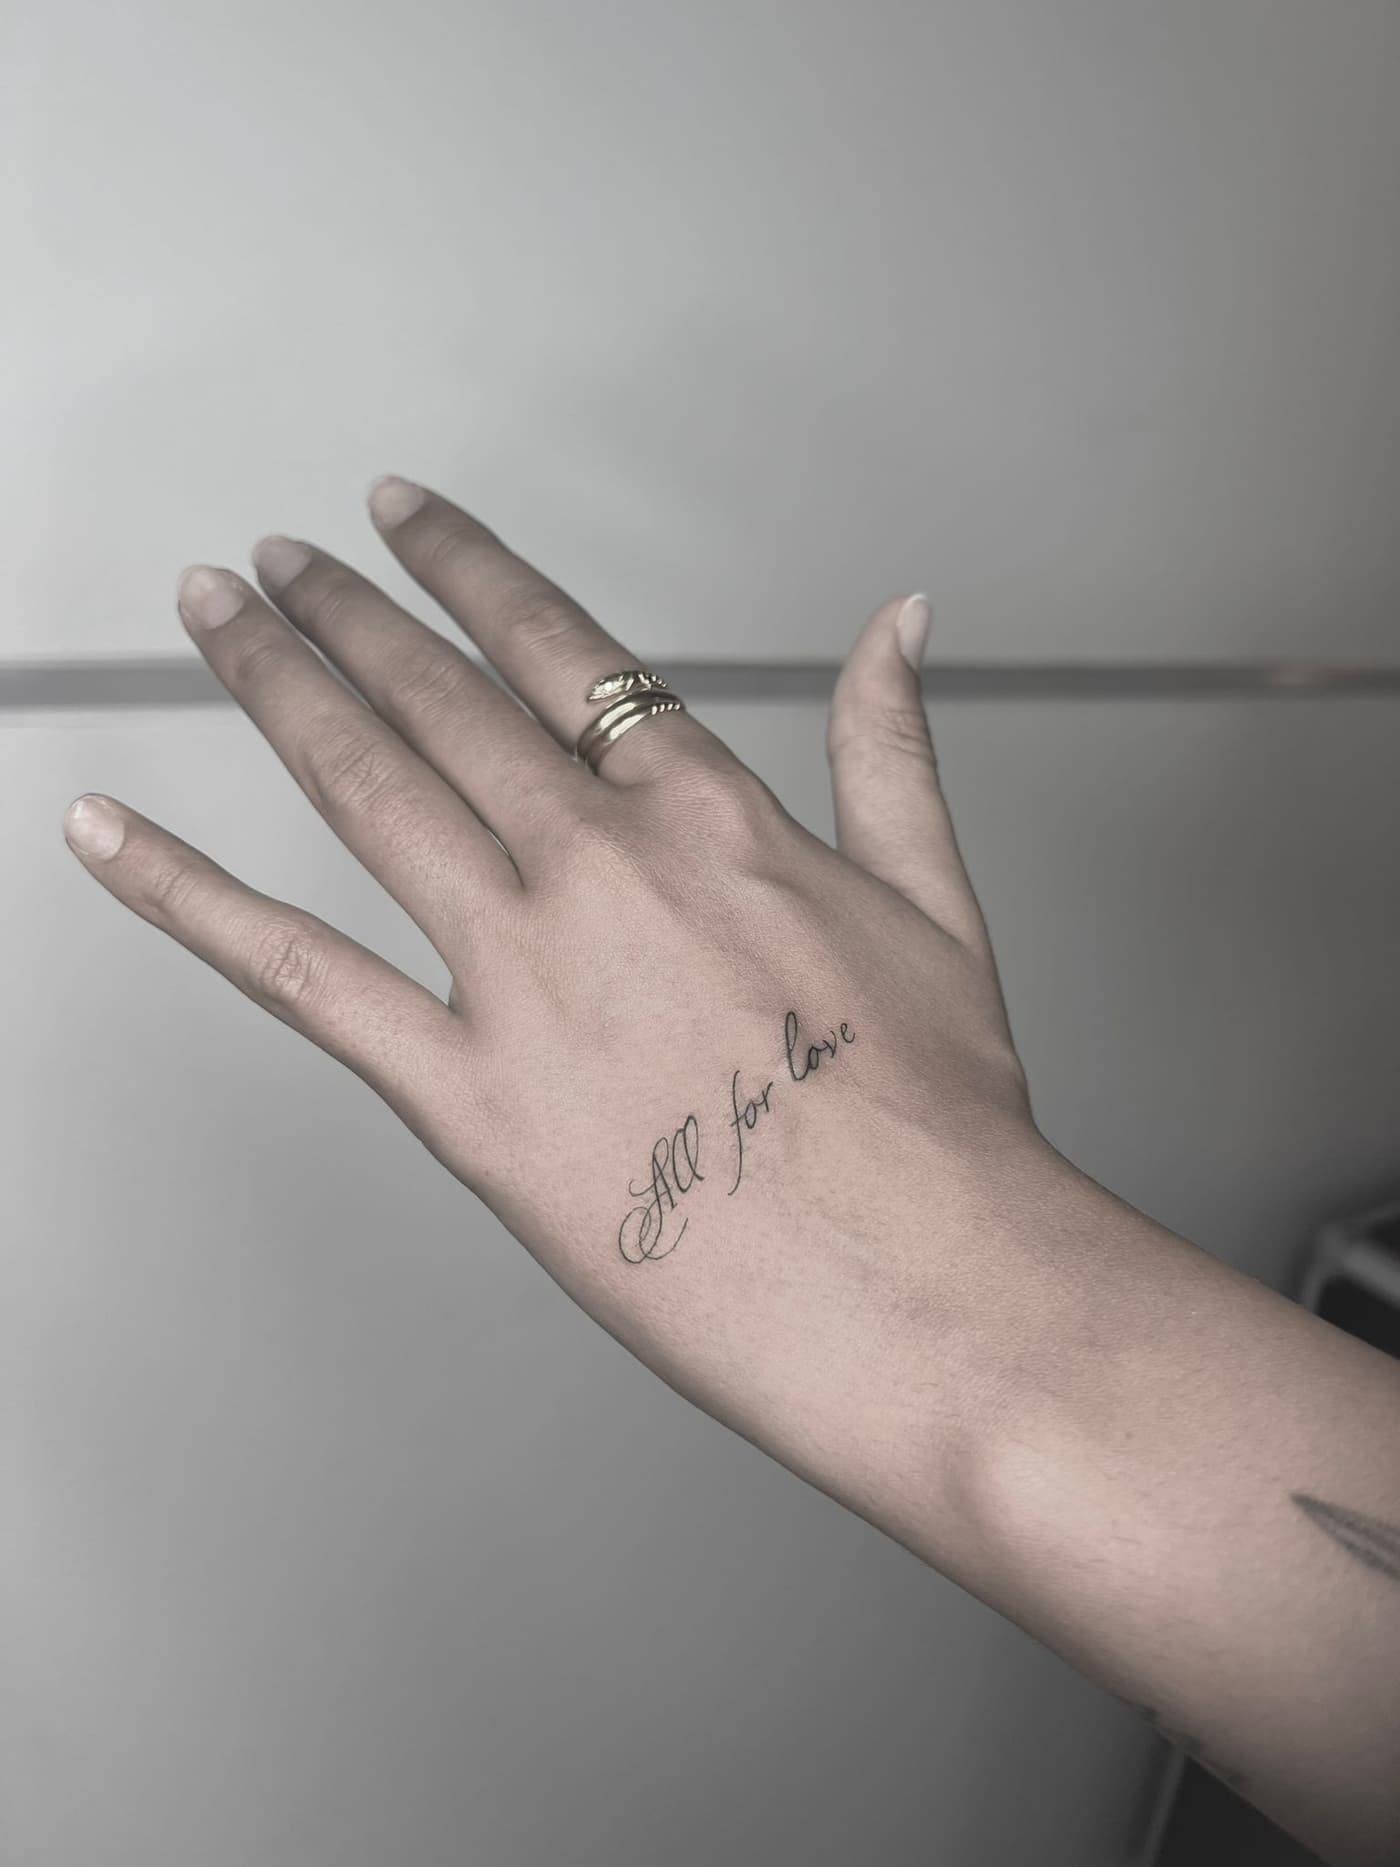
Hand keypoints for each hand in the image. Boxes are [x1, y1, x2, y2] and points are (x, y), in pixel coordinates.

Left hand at [62, 476, 1054, 1542]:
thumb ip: (891, 749)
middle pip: (440, 701)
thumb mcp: (936, 905)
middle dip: (343, 614)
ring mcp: (523, 974)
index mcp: (709, 815)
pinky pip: (294, 976)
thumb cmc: (938, 1123)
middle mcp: (600, 868)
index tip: (403, 517)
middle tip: (271, 562)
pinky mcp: (466, 1097)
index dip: (464, 567)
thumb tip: (897, 626)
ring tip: (211, 618)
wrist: (923, 1283)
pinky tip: (114, 834)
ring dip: (277, 686)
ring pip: (367, 790)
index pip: (557, 646)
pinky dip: (187, 898)